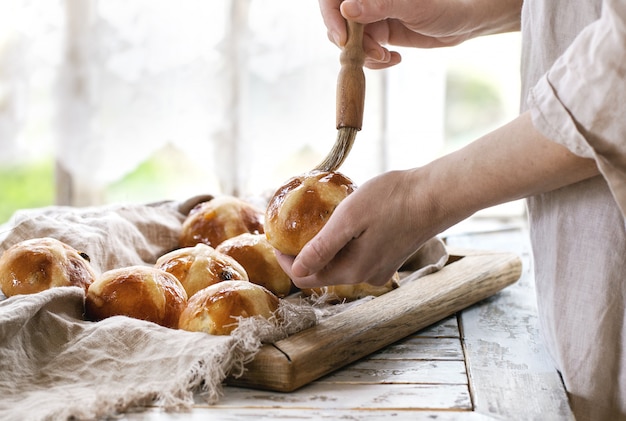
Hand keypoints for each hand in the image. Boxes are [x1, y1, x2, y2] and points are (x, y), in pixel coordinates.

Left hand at [276, 112, 597, 289]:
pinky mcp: (391, 258)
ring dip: (324, 249)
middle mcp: (365, 277)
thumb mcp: (349, 219)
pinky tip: (345, 225)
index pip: (304, 277)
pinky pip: (357, 257)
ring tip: (316, 223)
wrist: (436, 195)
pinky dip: (344, 245)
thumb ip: (322, 248)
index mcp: (351, 270)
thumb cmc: (392, 200)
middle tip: (292, 228)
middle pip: (321, 273)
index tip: (276, 238)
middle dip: (303, 254)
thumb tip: (296, 270)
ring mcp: (380, 269)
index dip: (285, 260)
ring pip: (340, 265)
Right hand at [319, 0, 521, 68]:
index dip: (331, 16)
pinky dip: (374, 61)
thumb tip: (347, 9)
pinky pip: (364, 52)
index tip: (342, 39)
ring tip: (386, 57)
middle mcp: (367, 2)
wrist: (464, 23)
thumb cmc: (445, 6)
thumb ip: (378, 6)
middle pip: (339, 22)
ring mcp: (372, 17)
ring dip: (364, 55)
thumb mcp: (412, 7)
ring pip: (351, 41)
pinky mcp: (379, 34)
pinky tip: (393, 59)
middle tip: (374, 53)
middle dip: (352, 43)